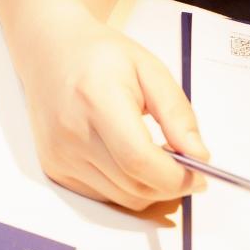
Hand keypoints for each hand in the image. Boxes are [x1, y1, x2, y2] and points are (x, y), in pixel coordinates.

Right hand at [12, 11, 206, 211]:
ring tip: (155, 156)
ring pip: (123, 198)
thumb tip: (199, 156)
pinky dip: (126, 187)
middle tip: (186, 165)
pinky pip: (105, 196)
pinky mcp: (54, 168)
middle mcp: (71, 132)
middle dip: (171, 184)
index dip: (177, 176)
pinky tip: (127, 159)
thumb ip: (177, 113)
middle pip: (134, 185)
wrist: (48, 51)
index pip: (139, 159)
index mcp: (95, 98)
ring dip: (150, 188)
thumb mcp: (150, 69)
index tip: (200, 174)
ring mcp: (59, 154)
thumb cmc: (100, 55)